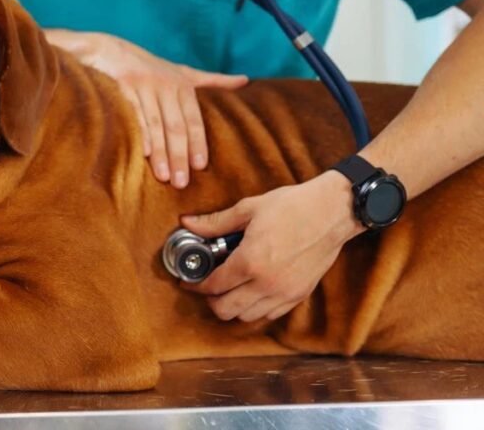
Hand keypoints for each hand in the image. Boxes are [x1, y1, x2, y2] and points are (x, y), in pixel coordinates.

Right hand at [45, 29, 246, 187]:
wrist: (109, 51)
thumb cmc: (150, 68)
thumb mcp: (183, 72)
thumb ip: (212, 81)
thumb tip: (245, 81)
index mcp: (181, 84)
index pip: (192, 119)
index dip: (197, 142)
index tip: (199, 166)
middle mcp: (164, 85)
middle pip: (175, 126)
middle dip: (180, 155)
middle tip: (181, 182)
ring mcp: (142, 87)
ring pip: (155, 125)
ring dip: (161, 153)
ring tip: (164, 177)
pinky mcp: (121, 89)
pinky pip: (133, 116)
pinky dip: (139, 135)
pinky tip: (144, 155)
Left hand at [179, 171, 363, 321]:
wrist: (334, 211)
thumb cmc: (293, 206)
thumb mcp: (249, 209)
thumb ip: (215, 222)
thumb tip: (187, 223)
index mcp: (250, 261)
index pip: (212, 286)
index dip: (194, 285)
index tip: (188, 281)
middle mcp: (267, 283)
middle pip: (226, 310)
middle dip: (210, 299)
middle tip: (207, 285)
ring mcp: (285, 292)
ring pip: (247, 316)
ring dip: (232, 306)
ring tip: (229, 287)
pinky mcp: (299, 295)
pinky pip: (270, 314)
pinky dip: (255, 308)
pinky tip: (251, 290)